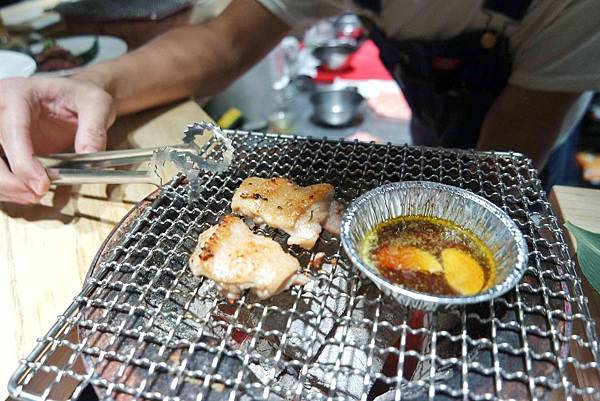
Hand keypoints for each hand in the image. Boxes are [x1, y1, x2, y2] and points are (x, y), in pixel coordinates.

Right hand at [0, 77, 115, 203]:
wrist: (74, 98)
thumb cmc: (81, 97)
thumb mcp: (97, 104)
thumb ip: (94, 128)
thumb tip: (88, 153)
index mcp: (18, 94)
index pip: (11, 130)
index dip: (23, 162)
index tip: (42, 184)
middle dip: (8, 180)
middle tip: (36, 195)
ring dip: (6, 187)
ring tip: (34, 196)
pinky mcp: (0, 146)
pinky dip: (8, 188)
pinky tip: (26, 192)